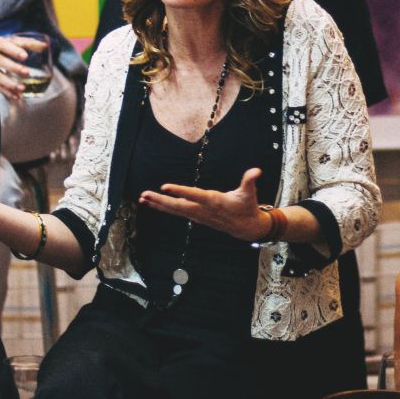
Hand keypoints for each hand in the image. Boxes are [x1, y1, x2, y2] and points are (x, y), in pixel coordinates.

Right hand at [0, 34, 41, 102]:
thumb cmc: (2, 46)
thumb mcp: (13, 42)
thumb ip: (28, 44)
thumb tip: (45, 46)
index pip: (5, 45)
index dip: (14, 51)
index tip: (25, 56)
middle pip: (0, 61)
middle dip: (13, 67)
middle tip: (27, 72)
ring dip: (9, 83)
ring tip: (22, 88)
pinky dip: (7, 92)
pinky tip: (17, 96)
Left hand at [140, 167, 269, 240]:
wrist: (247, 228)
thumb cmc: (246, 207)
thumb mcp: (249, 193)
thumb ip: (250, 180)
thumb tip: (256, 171)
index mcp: (214, 202)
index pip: (194, 195)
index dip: (180, 191)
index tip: (165, 187)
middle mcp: (203, 210)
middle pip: (178, 206)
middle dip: (161, 201)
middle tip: (145, 195)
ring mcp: (198, 215)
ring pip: (175, 210)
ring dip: (158, 205)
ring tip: (143, 199)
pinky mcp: (196, 217)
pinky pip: (177, 213)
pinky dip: (164, 208)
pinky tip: (154, 204)